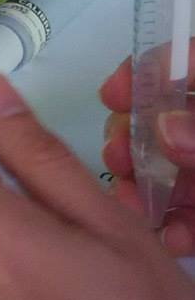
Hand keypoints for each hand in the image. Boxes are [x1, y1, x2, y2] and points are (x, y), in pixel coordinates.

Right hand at [100, 44, 194, 255]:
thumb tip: (164, 128)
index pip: (183, 64)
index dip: (146, 71)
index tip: (112, 95)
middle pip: (168, 118)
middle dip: (136, 138)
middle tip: (118, 159)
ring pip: (175, 168)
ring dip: (148, 185)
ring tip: (136, 204)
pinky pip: (192, 209)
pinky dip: (177, 220)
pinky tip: (169, 235)